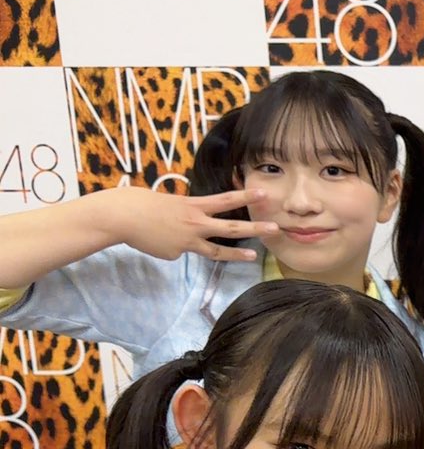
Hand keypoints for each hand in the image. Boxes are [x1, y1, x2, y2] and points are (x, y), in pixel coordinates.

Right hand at [108, 184, 279, 263]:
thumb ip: (187, 212)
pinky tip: (158, 240)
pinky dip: (173, 247)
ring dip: (237, 255)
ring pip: (217, 250)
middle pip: (231, 228)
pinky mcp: (177, 254)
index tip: (263, 193)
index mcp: (193, 206)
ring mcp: (188, 242)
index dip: (245, 196)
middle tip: (275, 228)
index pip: (225, 200)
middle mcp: (196, 224)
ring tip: (253, 256)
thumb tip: (193, 231)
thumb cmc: (142, 204)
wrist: (123, 217)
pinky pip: (181, 252)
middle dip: (255, 228)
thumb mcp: (170, 201)